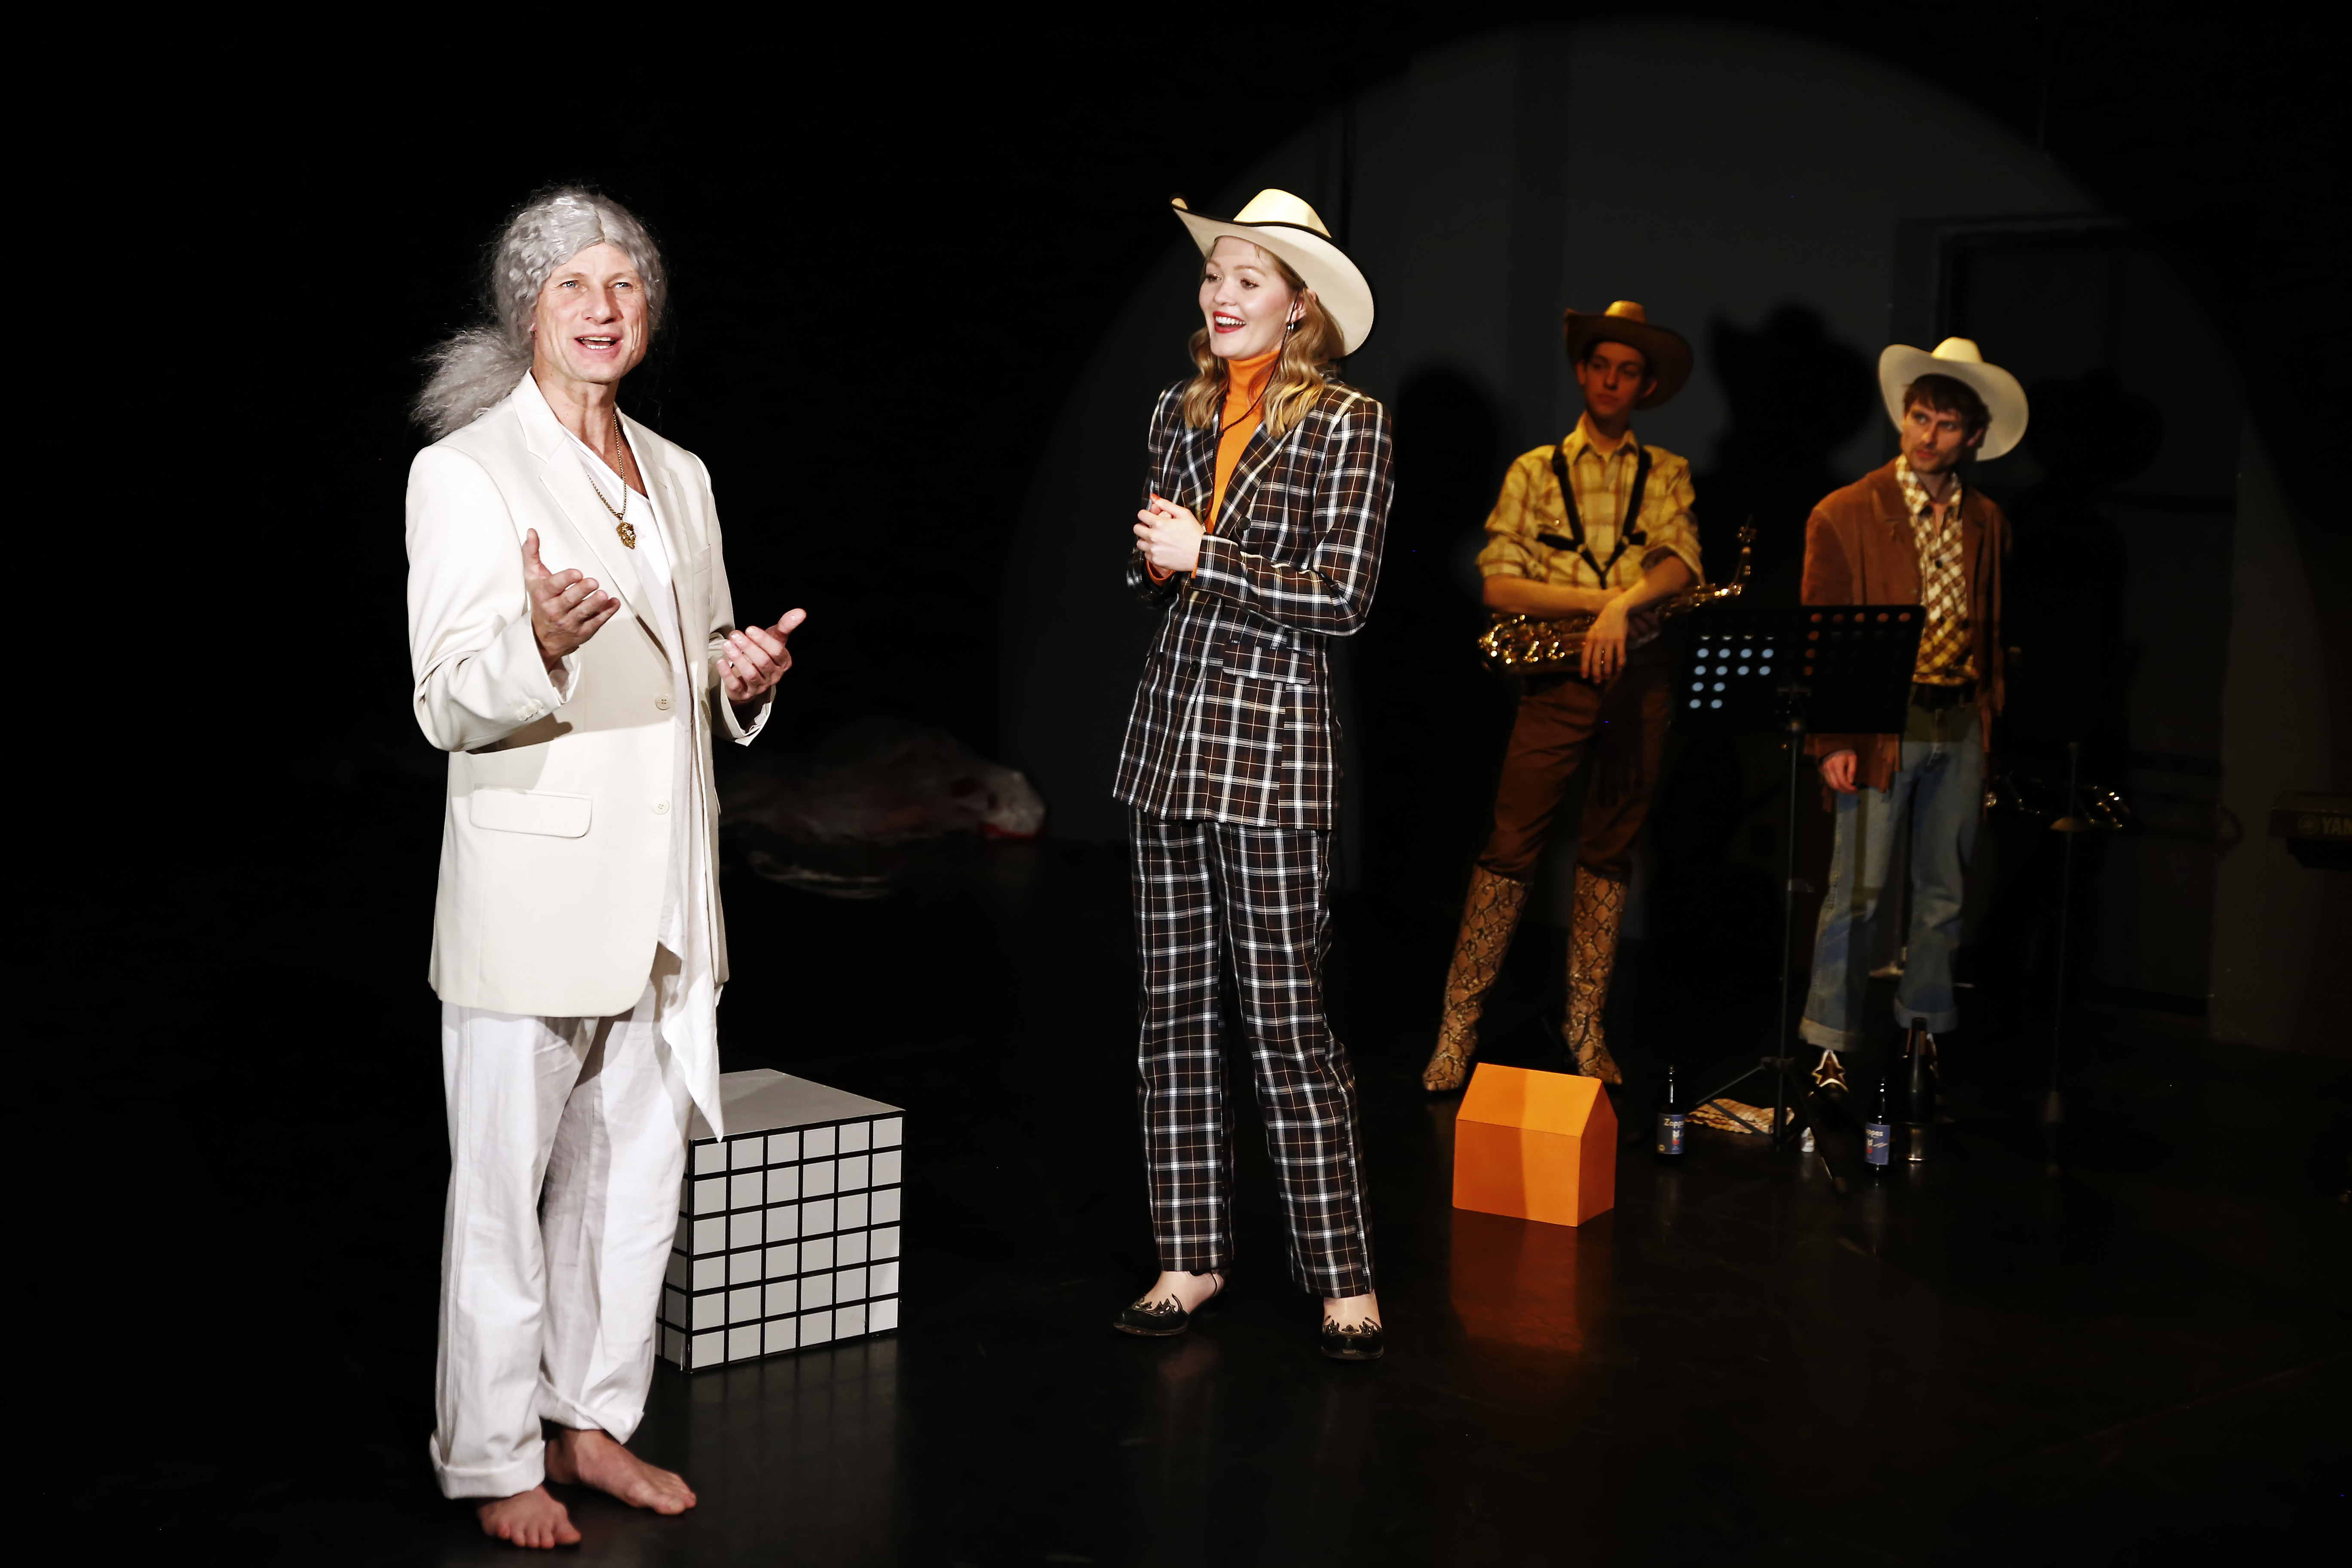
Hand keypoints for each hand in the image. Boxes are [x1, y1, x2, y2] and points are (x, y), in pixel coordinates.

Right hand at [524, 529, 617, 670]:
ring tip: (604, 595)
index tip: (577, 573)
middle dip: (582, 591)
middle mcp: (555, 610)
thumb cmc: (540, 601)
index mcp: (543, 595)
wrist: (542, 637)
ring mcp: (569, 623)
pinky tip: (614, 603)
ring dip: (595, 604)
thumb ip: (531, 554)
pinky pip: (595, 623)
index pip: (553, 587)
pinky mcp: (582, 632)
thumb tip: (531, 532)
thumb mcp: (532, 578)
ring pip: (583, 613)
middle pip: (569, 600)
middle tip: (594, 582)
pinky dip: (606, 613)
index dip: (565, 580)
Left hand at [717, 609, 806, 704]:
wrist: (751, 677)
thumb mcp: (775, 638)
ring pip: (751, 674)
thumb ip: (786, 626)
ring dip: (738, 659)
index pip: (777, 652)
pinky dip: (727, 674)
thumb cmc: (764, 653)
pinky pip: (736, 686)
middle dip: (748, 648)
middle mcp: (773, 676)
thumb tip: (801, 612)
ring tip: (727, 644)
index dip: (764, 641)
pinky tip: (721, 661)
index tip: (750, 629)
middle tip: (735, 635)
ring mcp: (758, 686)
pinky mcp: (743, 693)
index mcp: (783, 662)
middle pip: (763, 662)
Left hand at [1134, 494, 1204, 574]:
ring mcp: (1154, 549)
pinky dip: (1151, 551)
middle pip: (1136, 529)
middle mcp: (1154, 537)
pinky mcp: (1156, 560)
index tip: (1150, 517)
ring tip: (1156, 539)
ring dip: (1145, 540)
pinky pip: (1146, 554)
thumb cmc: (1195, 534)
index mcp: (1160, 523)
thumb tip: (1153, 497)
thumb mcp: (1184, 514)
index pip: (1141, 515)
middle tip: (1152, 528)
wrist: (1201, 554)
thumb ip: (1166, 504)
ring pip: (1139, 543)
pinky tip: (1160, 548)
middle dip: (1143, 526)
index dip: (1146, 514)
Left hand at [1581, 594, 1631, 682]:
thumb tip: (1588, 656)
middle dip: (1596, 673)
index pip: (1585, 656)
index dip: (1585, 668)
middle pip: (1596, 660)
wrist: (1616, 610)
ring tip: (1607, 677)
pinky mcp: (1620, 639)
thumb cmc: (1603, 621)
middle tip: (1597, 682)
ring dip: (1607, 670)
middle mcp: (1598, 640)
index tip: (1585, 677)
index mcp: (1590, 638)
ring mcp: (1610, 640)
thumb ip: (1590, 642)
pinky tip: (1619, 669)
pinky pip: (1620, 654)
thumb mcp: (1593, 630)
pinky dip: (1620, 663)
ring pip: (1607, 660)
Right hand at [1820, 749, 1858, 793]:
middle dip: (1845, 790)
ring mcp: (1825, 771)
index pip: (1843, 781)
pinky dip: (1835, 786)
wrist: (1834, 746)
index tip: (1856, 789)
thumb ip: (1852, 770)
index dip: (1849, 788)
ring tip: (1848, 790)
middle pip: (1836, 785)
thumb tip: (1851, 782)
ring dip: (1840, 789)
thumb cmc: (1845, 752)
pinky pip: (1828, 782)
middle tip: (1853, 792)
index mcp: (1837, 766)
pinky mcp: (1823, 771)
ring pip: (1831, 785)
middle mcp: (1829, 770)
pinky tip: (1841, 786)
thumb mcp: (1852, 759)